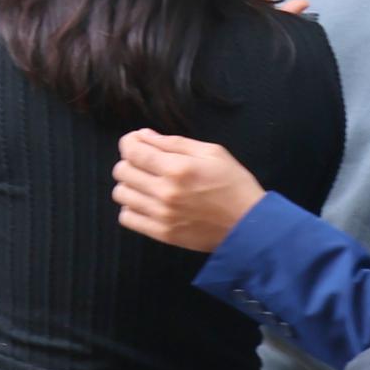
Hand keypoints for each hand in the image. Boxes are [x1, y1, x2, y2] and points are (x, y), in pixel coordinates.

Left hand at [112, 132, 265, 252]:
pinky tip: (148, 204)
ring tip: (148, 185)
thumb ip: (174, 143)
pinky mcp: (161, 234)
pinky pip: (126, 218)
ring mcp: (161, 215)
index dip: (129, 143)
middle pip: (121, 171)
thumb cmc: (233, 184)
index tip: (137, 143)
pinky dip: (132, 208)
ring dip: (130, 186)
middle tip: (146, 164)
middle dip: (131, 162)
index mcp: (178, 168)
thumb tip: (143, 136)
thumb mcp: (212, 153)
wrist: (249, 225)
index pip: (132, 151)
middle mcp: (165, 192)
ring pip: (120, 194)